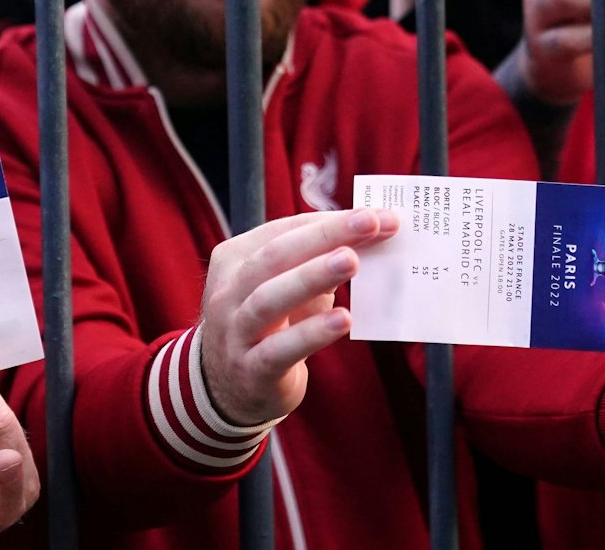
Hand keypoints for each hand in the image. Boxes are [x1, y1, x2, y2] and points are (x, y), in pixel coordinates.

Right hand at [198, 208, 400, 424]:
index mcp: (235, 259)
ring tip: (351, 261)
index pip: (284, 231)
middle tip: (369, 223)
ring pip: (270, 298)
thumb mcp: (287, 289)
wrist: (229, 389)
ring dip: (312, 276)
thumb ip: (319, 263)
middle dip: (324, 236)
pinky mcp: (251, 370)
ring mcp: (235, 332)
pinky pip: (280, 350)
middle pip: (275, 256)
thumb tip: (374, 236)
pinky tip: (343, 320)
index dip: (330, 221)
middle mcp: (228, 292)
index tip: (376, 216)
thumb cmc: (269, 326)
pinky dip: (312, 333)